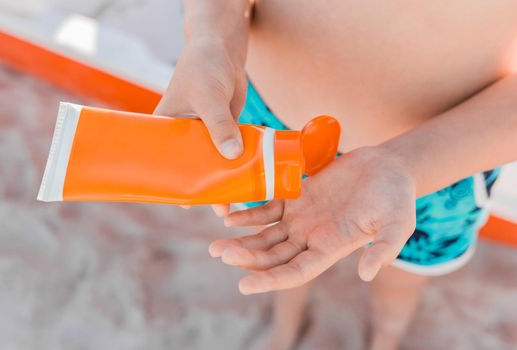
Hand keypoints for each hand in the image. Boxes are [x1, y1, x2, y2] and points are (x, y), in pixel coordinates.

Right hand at [154, 37, 247, 213]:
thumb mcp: (208, 96)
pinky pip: (232, 151)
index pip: (164, 163)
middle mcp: (185, 135)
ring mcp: (206, 133)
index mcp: (167, 129)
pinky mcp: (226, 128)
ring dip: (223, 180)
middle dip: (204, 188)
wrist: (222, 50)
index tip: (185, 204)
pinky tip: (247, 180)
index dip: (173, 184)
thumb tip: (233, 155)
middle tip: (217, 208)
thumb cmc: (203, 67)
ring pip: (214, 163)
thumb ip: (220, 124)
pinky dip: (238, 164)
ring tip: (233, 203)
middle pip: (193, 168)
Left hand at [209, 147, 416, 293]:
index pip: (295, 272)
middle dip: (247, 258)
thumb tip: (365, 273)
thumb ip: (383, 248)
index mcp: (331, 249)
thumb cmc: (396, 197)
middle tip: (221, 254)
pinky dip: (249, 214)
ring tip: (216, 245)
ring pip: (265, 236)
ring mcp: (302, 218)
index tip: (245, 285)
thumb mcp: (397, 224)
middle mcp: (311, 238)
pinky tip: (230, 217)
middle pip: (273, 256)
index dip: (270, 280)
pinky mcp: (298, 196)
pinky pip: (267, 208)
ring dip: (242, 241)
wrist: (388, 168)